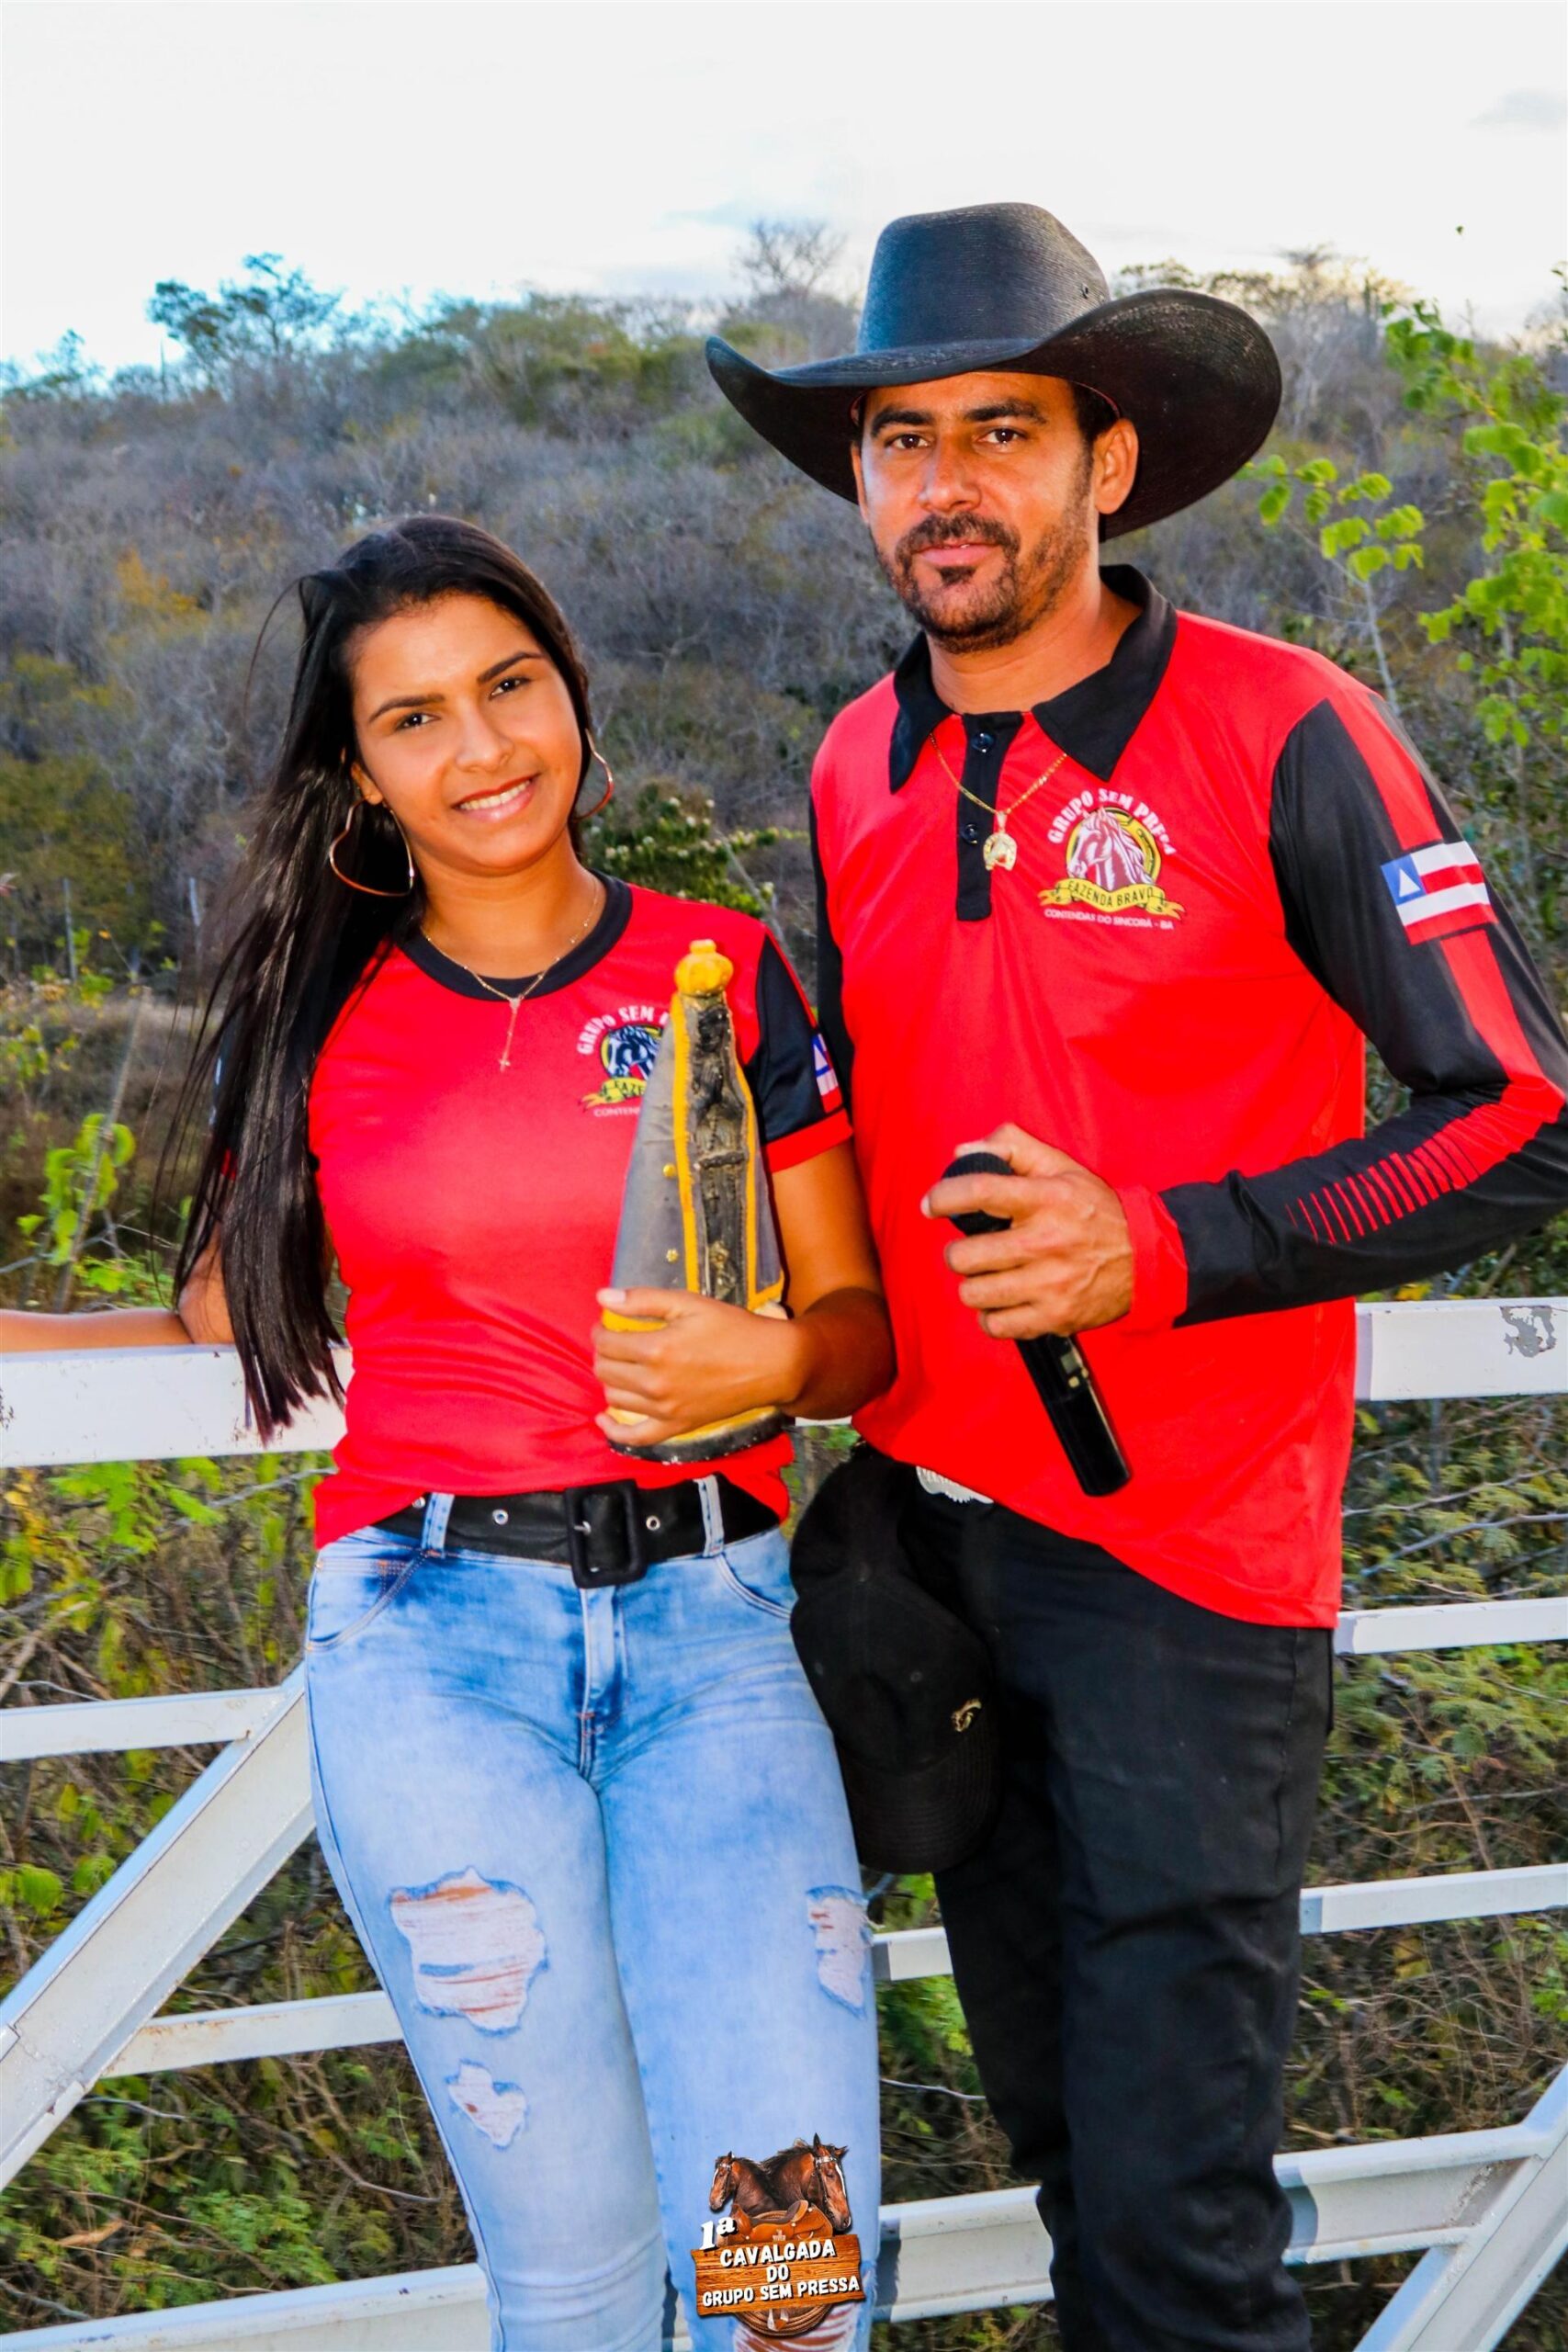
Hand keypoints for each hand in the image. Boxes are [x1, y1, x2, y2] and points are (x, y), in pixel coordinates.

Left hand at [591, 1288, 801, 1448]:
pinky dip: (614, 1430)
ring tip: (621, 1366)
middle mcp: (654, 1383)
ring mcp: (664, 1409)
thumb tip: (602, 1297)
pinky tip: (604, 1419)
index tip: (607, 1323)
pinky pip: (635, 1437)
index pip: (606, 1342)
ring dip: (610, 1379)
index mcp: (656, 1349)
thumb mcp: (689, 1303)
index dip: (601, 1330)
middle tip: (615, 1341)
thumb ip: (642, 1300)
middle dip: (603, 1352)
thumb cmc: (732, 1328)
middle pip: (605, 1370)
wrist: (770, 1364)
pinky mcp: (676, 1427)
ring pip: (614, 1397)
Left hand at [921, 1123, 1132, 1338]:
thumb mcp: (1062, 1168)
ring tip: (988, 1276)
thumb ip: (1013, 1148)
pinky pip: (996, 1325)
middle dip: (959, 1252)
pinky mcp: (1055, 1317)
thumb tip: (962, 1153)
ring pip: (974, 1293)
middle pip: (965, 1255)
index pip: (980, 1192)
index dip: (944, 1197)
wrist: (1146, 1258)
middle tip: (972, 1250)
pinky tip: (1002, 1302)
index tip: (931, 1205)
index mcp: (1045, 1199)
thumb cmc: (1095, 1210)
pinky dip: (991, 1315)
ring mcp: (1050, 1285)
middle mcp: (1045, 1242)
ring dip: (974, 1284)